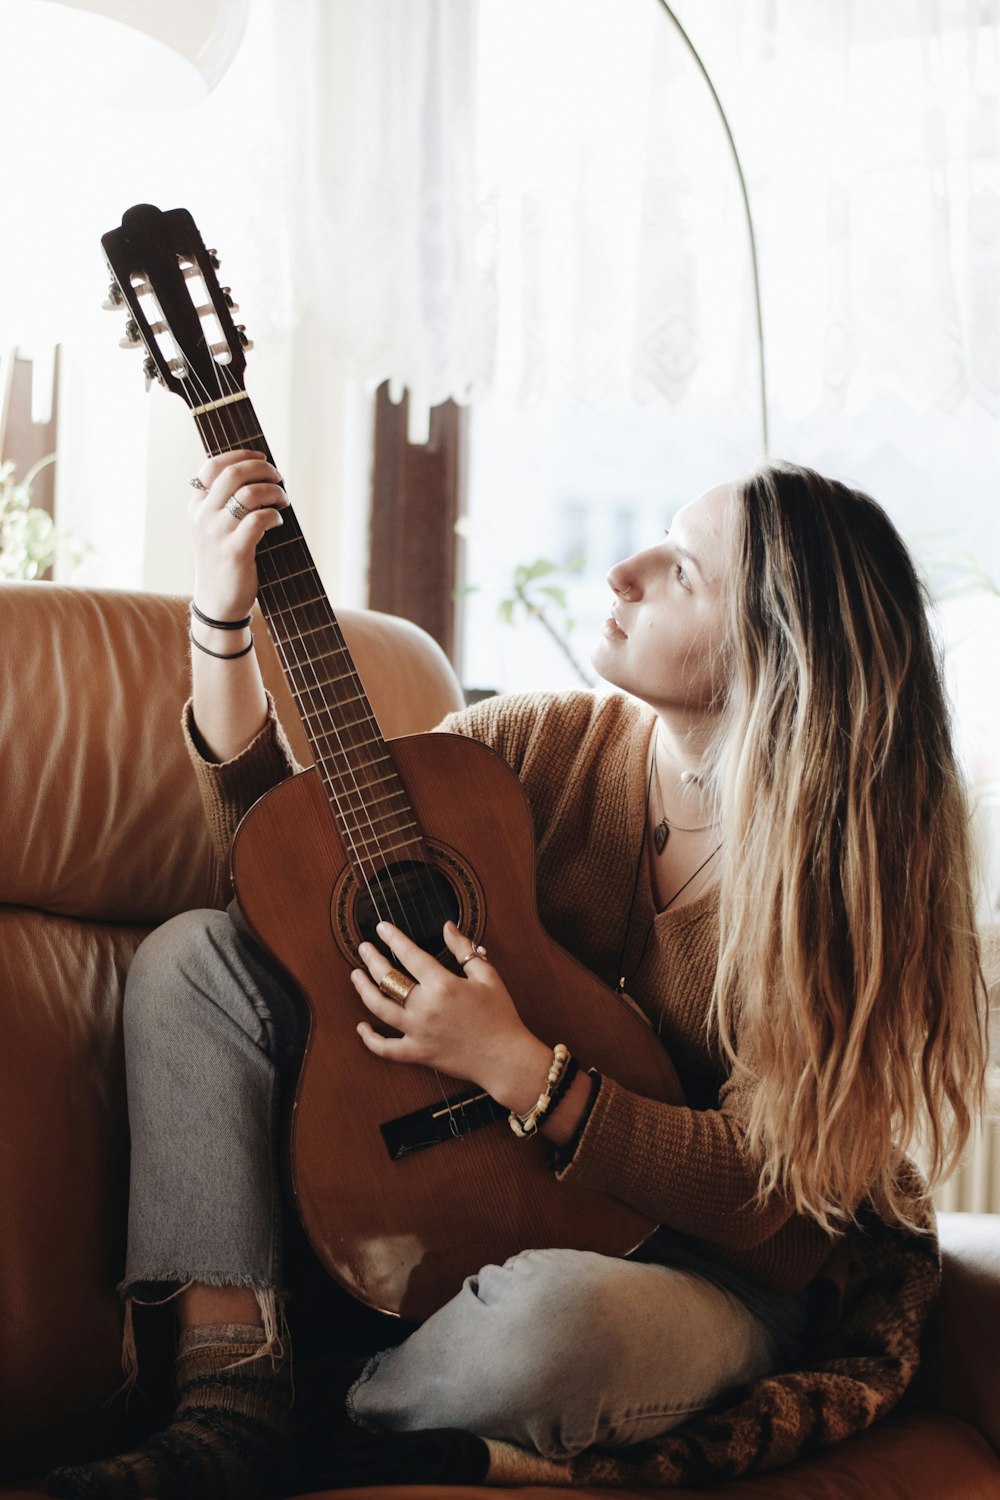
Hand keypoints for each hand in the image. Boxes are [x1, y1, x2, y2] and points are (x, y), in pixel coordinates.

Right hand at [189, 449, 288, 620]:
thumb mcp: (214, 529)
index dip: (240, 455)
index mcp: (197, 507)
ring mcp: (217, 533)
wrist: (217, 604)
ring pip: (249, 494)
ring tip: (282, 501)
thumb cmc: (223, 562)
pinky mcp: (234, 551)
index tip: (261, 457)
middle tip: (279, 477)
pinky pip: (258, 520)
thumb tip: (260, 476)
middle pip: (233, 473)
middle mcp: (203, 516)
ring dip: (273, 492)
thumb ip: (226, 504)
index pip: (212, 466)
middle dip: (262, 469)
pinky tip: (277, 522)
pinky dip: (273, 516)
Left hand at [352, 920, 551, 1108]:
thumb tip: (447, 926)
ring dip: (363, 990)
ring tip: (356, 975)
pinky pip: (386, 1048)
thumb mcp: (487, 975)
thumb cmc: (500, 1015)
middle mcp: (425, 1007)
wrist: (505, 1058)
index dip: (393, 938)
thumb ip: (464, 949)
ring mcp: (418, 1032)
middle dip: (372, 960)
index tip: (381, 928)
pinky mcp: (418, 1053)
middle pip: (388, 979)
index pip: (410, 955)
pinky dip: (370, 1039)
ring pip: (379, 1009)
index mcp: (443, 985)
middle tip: (364, 948)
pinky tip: (361, 1027)